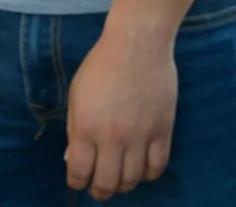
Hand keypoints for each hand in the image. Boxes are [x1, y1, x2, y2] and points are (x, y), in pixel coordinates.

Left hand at [65, 24, 177, 199]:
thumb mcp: (76, 95)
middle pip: (107, 183)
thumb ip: (74, 129)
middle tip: (99, 189)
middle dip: (100, 191)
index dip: (76, 183)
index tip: (78, 181)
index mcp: (86, 128)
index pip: (79, 173)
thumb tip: (73, 158)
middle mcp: (112, 138)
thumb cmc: (100, 65)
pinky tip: (142, 170)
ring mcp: (140, 137)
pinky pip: (158, 167)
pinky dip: (149, 175)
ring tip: (120, 180)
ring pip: (133, 179)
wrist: (137, 44)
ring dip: (124, 185)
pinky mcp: (163, 131)